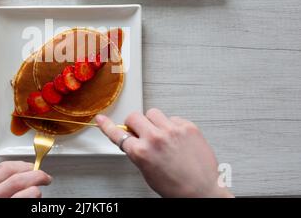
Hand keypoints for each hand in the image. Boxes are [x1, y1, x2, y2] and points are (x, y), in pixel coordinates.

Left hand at [0, 161, 51, 197]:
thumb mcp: (11, 211)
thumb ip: (24, 202)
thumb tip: (36, 192)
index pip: (21, 195)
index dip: (36, 190)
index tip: (43, 189)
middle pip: (16, 179)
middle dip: (36, 175)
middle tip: (45, 178)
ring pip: (8, 167)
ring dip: (26, 167)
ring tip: (35, 170)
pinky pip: (0, 165)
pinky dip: (14, 164)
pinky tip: (21, 168)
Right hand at [95, 109, 232, 197]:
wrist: (203, 191)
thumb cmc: (176, 187)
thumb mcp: (147, 172)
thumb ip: (137, 152)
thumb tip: (133, 140)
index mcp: (141, 152)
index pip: (118, 134)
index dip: (107, 125)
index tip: (101, 119)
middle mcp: (155, 138)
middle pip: (134, 116)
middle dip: (135, 124)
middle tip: (140, 132)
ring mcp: (172, 130)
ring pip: (152, 113)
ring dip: (153, 122)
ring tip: (161, 135)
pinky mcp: (187, 126)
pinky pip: (172, 117)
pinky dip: (171, 125)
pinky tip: (175, 137)